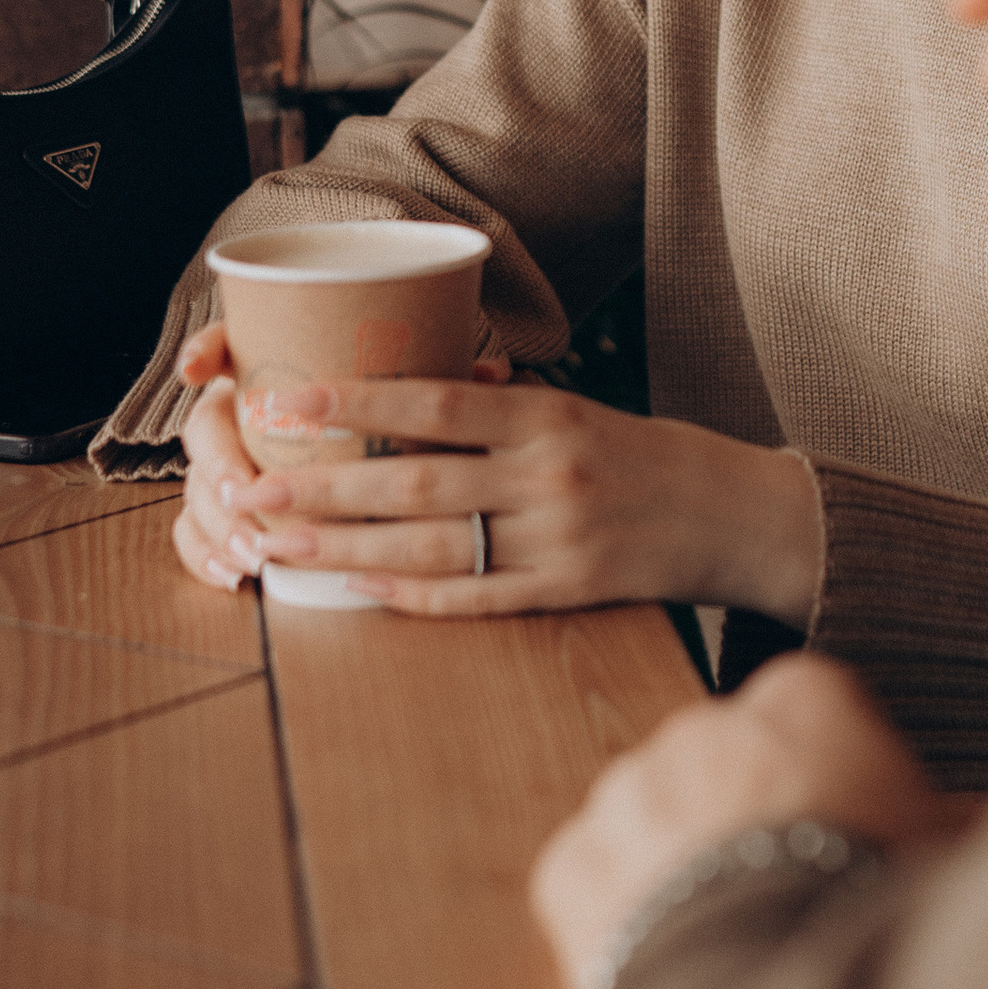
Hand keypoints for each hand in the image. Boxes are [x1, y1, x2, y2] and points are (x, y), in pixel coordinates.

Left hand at [170, 329, 823, 624]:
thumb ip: (497, 407)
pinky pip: (472, 597)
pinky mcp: (566, 593)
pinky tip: (355, 587)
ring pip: (428, 546)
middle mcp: (547, 474)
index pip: (431, 404)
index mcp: (545, 414)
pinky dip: (409, 595)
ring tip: (279, 547)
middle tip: (252, 489)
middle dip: (322, 488)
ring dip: (344, 548)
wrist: (736, 514)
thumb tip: (409, 391)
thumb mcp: (578, 408)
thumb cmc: (643, 453)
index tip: (284, 402)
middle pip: (413, 482)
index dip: (351, 404)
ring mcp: (556, 539)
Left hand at [530, 650, 972, 988]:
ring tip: (727, 944)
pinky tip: (666, 960)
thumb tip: (984, 823)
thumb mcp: (945, 855)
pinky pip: (588, 879)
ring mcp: (630, 790)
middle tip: (784, 899)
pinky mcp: (573, 863)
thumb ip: (951, 821)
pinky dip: (614, 917)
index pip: (807, 711)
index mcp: (805, 700)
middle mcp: (706, 725)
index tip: (839, 830)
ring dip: (676, 866)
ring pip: (650, 818)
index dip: (824, 777)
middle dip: (742, 820)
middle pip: (723, 764)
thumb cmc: (881, 914)